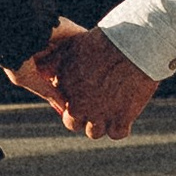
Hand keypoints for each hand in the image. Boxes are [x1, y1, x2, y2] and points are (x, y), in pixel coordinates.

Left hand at [41, 20, 159, 141]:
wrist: (133, 45)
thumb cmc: (103, 41)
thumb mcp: (71, 46)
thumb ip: (53, 61)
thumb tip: (42, 72)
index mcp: (65, 88)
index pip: (60, 103)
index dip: (71, 99)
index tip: (84, 92)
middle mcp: (79, 105)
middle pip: (72, 123)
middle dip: (82, 115)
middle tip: (95, 104)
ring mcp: (99, 115)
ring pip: (93, 132)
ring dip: (100, 124)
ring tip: (111, 109)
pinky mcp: (121, 120)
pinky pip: (117, 134)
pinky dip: (120, 127)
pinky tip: (125, 116)